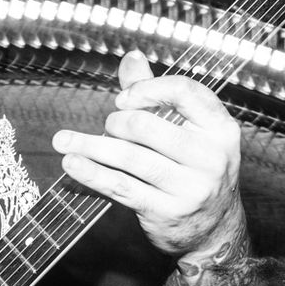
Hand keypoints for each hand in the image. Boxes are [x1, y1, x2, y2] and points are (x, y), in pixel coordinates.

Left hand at [53, 50, 247, 257]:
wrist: (214, 229)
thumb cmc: (194, 169)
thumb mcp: (188, 130)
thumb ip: (158, 95)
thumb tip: (131, 57)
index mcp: (220, 128)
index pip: (184, 91)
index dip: (147, 89)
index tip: (122, 98)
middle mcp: (211, 157)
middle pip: (148, 126)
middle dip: (117, 123)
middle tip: (109, 127)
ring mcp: (191, 187)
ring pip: (129, 158)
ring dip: (91, 146)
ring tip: (64, 141)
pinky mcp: (167, 211)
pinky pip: (120, 186)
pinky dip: (91, 173)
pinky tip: (72, 163)